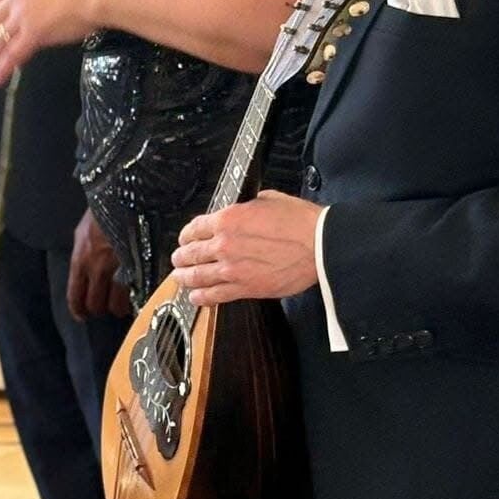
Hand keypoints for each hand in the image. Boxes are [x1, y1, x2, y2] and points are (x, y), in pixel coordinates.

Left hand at [66, 208, 129, 320]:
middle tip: (106, 306)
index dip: (79, 310)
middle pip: (97, 306)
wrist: (127, 193)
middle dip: (101, 309)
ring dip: (121, 306)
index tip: (83, 316)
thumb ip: (82, 256)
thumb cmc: (104, 210)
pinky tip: (138, 292)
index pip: (75, 297)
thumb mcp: (83, 233)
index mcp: (81, 259)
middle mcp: (98, 268)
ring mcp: (121, 268)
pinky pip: (137, 293)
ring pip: (118, 305)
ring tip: (124, 301)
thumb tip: (83, 275)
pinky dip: (137, 296)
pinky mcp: (140, 267)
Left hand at [171, 190, 321, 303]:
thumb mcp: (268, 200)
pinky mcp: (245, 288)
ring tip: (180, 278)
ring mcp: (232, 269)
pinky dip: (202, 298)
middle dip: (181, 257)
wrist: (319, 246)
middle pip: (191, 253)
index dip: (186, 235)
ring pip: (197, 276)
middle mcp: (224, 244)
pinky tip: (195, 298)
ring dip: (185, 277)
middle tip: (178, 259)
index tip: (185, 239)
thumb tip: (243, 209)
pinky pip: (215, 295)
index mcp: (228, 219)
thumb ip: (247, 206)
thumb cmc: (300, 222)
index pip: (195, 228)